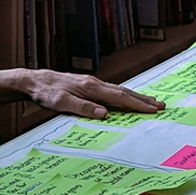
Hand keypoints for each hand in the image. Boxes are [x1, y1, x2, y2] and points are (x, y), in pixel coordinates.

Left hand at [25, 69, 164, 119]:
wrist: (34, 81)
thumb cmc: (46, 93)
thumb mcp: (61, 103)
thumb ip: (83, 108)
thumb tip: (104, 113)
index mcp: (91, 88)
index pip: (119, 97)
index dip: (137, 104)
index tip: (153, 109)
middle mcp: (94, 83)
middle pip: (123, 92)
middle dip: (143, 99)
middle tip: (161, 105)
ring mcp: (91, 83)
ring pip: (118, 90)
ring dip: (135, 96)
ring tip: (150, 101)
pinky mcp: (87, 86)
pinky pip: (110, 91)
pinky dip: (123, 95)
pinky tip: (126, 98)